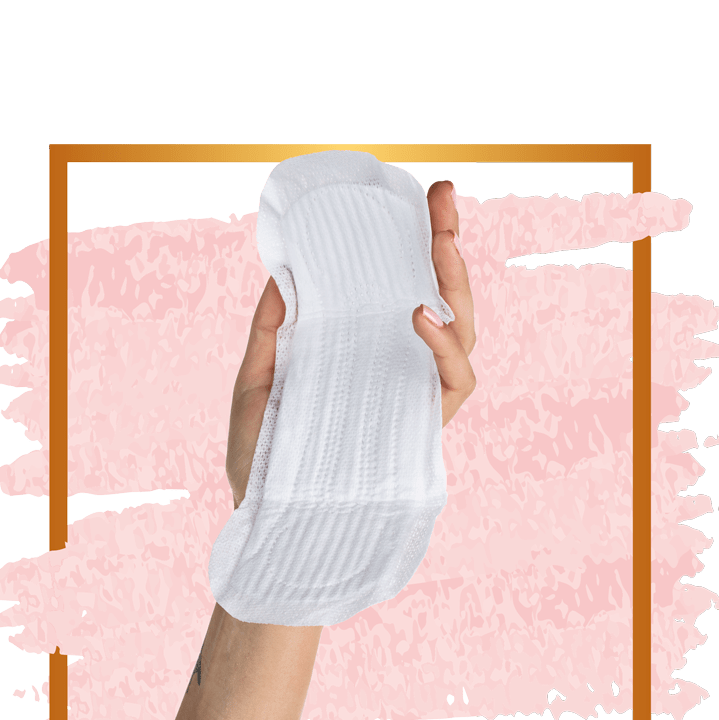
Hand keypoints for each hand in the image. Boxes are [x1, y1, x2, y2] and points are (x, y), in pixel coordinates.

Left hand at [226, 180, 477, 508]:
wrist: (266, 519)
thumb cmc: (263, 455)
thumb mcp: (257, 380)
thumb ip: (273, 329)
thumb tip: (282, 271)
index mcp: (362, 354)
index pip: (401, 291)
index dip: (416, 246)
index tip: (423, 200)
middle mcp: (395, 370)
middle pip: (441, 301)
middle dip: (446, 246)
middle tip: (443, 200)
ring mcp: (411, 396)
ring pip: (461, 334)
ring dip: (456, 286)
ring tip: (440, 245)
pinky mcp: (421, 426)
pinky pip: (454, 383)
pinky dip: (445, 349)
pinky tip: (420, 316)